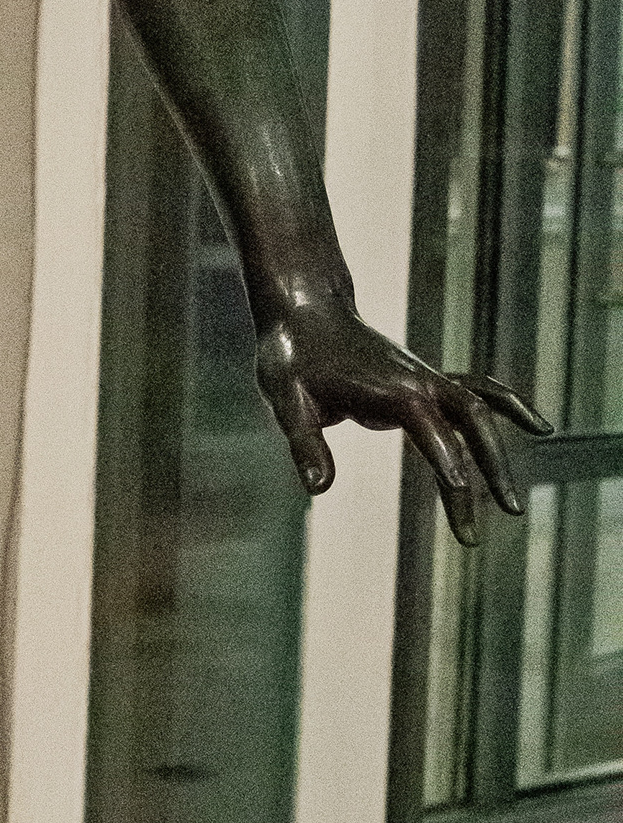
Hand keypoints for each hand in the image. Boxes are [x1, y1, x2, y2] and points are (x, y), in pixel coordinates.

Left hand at [255, 287, 551, 545]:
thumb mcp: (285, 398)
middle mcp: (420, 382)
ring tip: (514, 505)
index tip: (462, 493)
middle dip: (491, 466)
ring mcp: (426, 380)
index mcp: (391, 389)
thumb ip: (304, 443)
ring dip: (499, 453)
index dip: (447, 461)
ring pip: (481, 413)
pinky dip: (508, 407)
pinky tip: (537, 426)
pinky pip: (477, 395)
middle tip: (508, 513)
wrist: (304, 309)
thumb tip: (318, 488)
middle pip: (472, 422)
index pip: (431, 429)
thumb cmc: (292, 354)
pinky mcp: (425, 382)